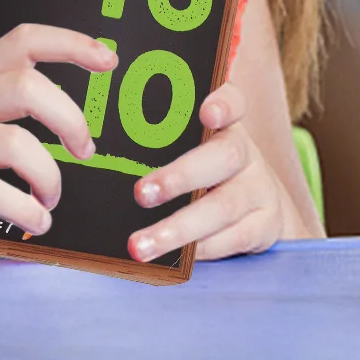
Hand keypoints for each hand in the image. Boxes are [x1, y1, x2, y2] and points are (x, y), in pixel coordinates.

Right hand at [0, 24, 115, 256]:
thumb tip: (61, 110)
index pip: (22, 41)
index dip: (71, 44)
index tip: (108, 62)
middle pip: (26, 86)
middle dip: (70, 119)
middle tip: (83, 151)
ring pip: (15, 143)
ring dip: (50, 178)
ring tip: (49, 200)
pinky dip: (26, 210)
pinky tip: (33, 222)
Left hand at [123, 82, 293, 262]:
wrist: (263, 205)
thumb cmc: (208, 169)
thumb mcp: (193, 146)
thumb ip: (161, 138)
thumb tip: (95, 143)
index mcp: (226, 124)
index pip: (233, 102)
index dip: (222, 104)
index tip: (206, 113)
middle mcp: (246, 153)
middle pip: (224, 157)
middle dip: (180, 176)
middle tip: (140, 193)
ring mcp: (258, 189)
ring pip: (223, 206)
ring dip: (179, 228)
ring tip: (140, 244)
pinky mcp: (265, 224)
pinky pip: (233, 238)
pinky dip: (202, 249)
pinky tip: (175, 256)